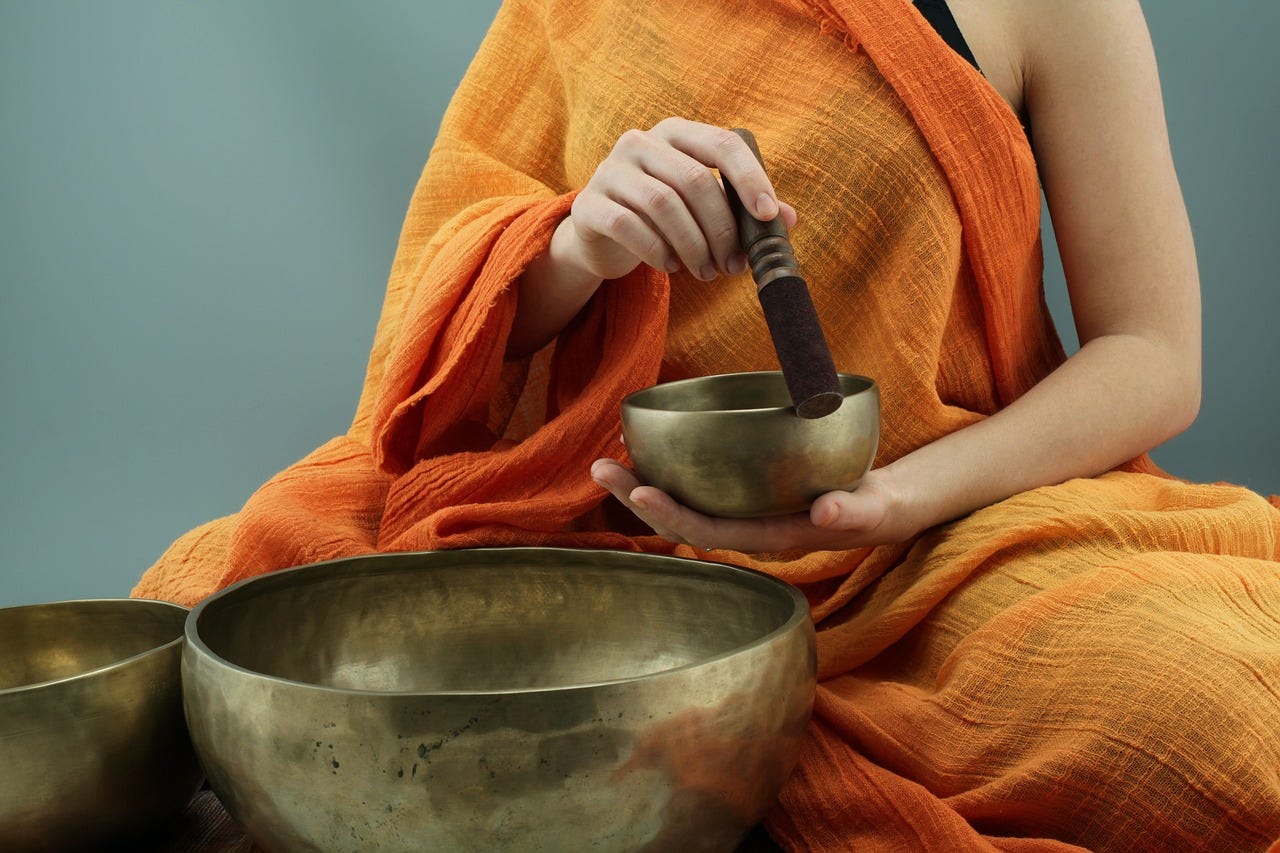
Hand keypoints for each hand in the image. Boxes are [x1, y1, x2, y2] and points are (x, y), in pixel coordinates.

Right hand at [565, 117, 797, 281]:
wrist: (600, 236)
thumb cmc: (661, 218)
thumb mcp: (702, 208)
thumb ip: (742, 208)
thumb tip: (789, 219)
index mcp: (676, 133)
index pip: (722, 143)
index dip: (749, 179)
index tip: (766, 216)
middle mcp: (640, 142)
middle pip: (695, 180)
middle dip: (721, 229)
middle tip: (733, 266)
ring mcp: (610, 170)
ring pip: (664, 205)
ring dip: (693, 246)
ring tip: (706, 273)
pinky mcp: (589, 205)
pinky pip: (630, 226)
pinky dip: (658, 252)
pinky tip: (671, 268)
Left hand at [590, 458, 914, 553]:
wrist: (875, 509)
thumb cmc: (871, 509)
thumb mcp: (870, 511)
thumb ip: (851, 512)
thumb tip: (825, 511)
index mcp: (767, 536)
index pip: (709, 530)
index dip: (672, 514)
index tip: (640, 491)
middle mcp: (743, 528)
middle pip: (679, 521)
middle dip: (636, 498)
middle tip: (598, 468)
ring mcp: (738, 514)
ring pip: (679, 506)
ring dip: (639, 487)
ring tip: (603, 463)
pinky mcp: (738, 497)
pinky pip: (692, 489)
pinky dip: (664, 472)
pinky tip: (642, 452)